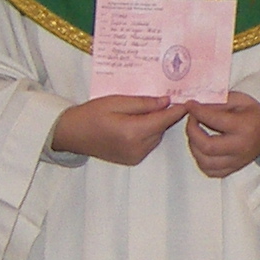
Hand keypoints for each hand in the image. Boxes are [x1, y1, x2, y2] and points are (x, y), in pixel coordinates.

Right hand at [49, 94, 190, 164]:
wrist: (71, 135)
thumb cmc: (91, 114)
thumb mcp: (116, 101)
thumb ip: (143, 103)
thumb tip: (166, 101)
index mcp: (133, 132)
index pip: (164, 120)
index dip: (177, 110)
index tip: (188, 101)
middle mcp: (137, 148)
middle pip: (161, 128)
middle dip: (163, 114)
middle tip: (162, 99)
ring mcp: (135, 156)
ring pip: (157, 136)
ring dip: (155, 124)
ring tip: (142, 111)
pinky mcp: (132, 160)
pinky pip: (149, 143)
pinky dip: (148, 133)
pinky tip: (135, 124)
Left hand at [181, 91, 259, 180]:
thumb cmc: (254, 112)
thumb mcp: (239, 99)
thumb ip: (217, 102)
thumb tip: (196, 107)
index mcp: (244, 127)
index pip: (214, 120)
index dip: (197, 112)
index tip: (190, 105)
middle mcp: (241, 148)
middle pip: (206, 146)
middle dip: (192, 131)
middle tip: (192, 120)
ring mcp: (237, 161)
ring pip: (205, 162)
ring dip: (194, 147)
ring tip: (195, 134)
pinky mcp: (234, 168)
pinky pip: (211, 171)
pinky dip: (201, 161)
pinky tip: (201, 149)